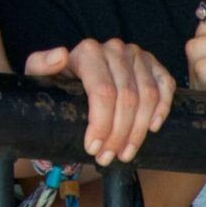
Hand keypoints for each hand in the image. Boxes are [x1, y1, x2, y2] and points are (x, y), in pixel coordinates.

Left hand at [26, 38, 174, 166]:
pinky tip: (151, 128)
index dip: (101, 124)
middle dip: (118, 135)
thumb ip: (41, 64)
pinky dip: (162, 109)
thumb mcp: (39, 74)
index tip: (93, 148)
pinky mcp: (153, 64)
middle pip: (127, 99)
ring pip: (148, 97)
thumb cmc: (57, 80)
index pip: (103, 92)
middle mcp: (115, 49)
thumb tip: (61, 55)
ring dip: (138, 131)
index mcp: (88, 51)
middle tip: (108, 157)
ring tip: (124, 153)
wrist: (74, 77)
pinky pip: (166, 86)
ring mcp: (136, 55)